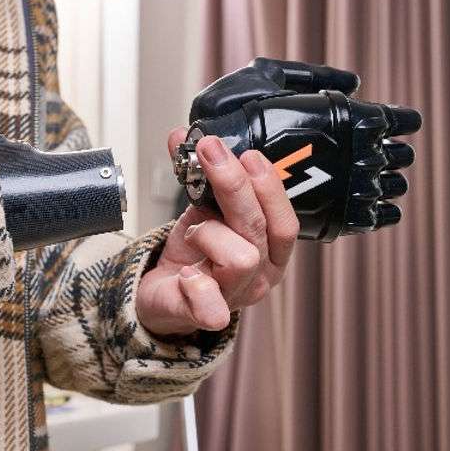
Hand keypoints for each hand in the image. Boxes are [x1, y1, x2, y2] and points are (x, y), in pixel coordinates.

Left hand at [135, 128, 299, 336]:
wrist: (165, 292)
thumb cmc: (196, 251)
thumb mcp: (203, 208)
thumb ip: (199, 175)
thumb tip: (184, 136)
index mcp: (270, 250)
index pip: (285, 220)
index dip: (268, 185)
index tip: (247, 153)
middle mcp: (260, 275)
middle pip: (258, 228)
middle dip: (233, 183)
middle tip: (209, 151)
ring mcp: (234, 296)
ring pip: (240, 257)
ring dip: (210, 231)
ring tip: (193, 229)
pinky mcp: (201, 314)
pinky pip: (210, 307)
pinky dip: (197, 287)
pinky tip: (186, 273)